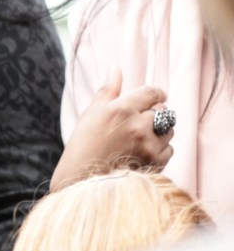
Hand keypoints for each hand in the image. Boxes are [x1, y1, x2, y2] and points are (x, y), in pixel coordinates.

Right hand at [52, 67, 172, 190]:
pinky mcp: (154, 162)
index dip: (156, 94)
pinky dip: (160, 150)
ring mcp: (147, 145)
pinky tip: (142, 153)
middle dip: (156, 115)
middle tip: (141, 123)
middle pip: (164, 111)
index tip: (155, 98)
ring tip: (140, 140)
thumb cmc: (83, 147)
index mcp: (120, 109)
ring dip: (160, 133)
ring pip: (169, 130)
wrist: (81, 182)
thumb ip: (107, 90)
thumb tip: (115, 68)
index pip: (152, 92)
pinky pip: (169, 149)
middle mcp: (137, 125)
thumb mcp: (91, 115)